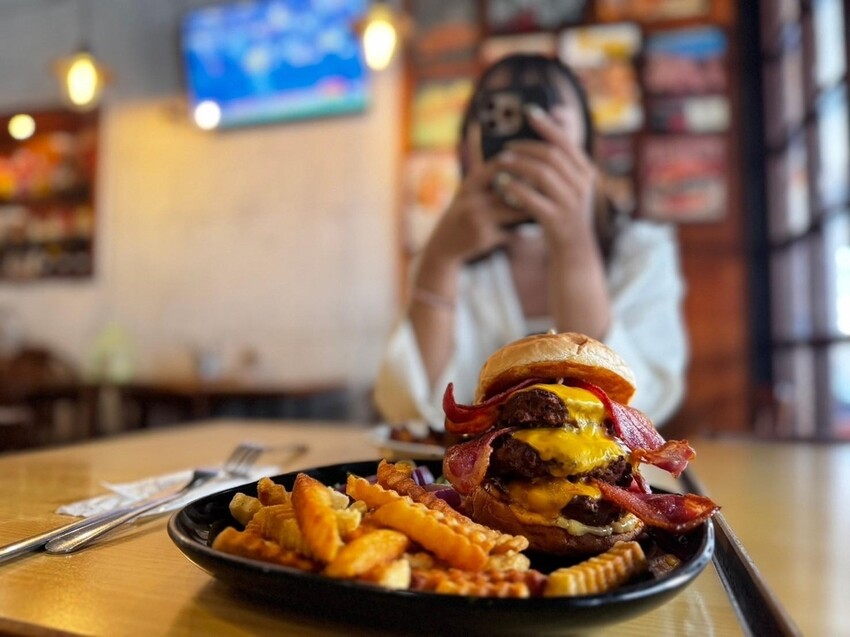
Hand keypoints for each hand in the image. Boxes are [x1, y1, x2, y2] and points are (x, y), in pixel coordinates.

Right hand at [423, 124, 531, 265]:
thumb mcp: (467, 185)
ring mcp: (478, 217)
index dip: (521, 164)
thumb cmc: (462, 209)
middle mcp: (472, 198)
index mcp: (471, 182)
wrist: (445, 244)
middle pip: (511, 188)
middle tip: (549, 188)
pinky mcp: (485, 236)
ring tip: (543, 207)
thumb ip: (476, 159)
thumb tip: (477, 128)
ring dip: (530, 210)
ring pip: (515, 211)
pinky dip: (521, 230)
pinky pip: (512, 230)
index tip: (538, 167)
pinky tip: (527, 232)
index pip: (499, 165)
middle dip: (530, 188)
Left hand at [490, 104, 597, 253]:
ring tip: (500, 161)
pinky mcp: (555, 220)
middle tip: (506, 145)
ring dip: (518, 164)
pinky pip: (532, 198)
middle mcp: (581, 185)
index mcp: (586, 172)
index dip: (546, 124)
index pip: (566, 141)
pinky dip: (515, 188)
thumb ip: (563, 157)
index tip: (528, 111)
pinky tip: (502, 183)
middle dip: (525, 146)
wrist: (574, 250)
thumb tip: (557, 113)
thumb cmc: (565, 211)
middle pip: (551, 155)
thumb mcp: (571, 184)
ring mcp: (570, 203)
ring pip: (541, 174)